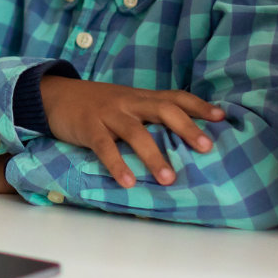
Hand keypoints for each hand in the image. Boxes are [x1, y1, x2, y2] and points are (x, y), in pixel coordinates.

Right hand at [40, 77, 223, 188]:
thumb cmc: (96, 105)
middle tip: (207, 148)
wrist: (55, 95)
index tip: (222, 118)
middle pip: (163, 110)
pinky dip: (117, 165)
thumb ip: (148, 114)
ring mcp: (108, 114)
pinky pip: (104, 147)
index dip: (199, 106)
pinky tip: (128, 182)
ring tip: (169, 179)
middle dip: (186, 128)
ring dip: (154, 156)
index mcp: (141, 97)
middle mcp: (129, 102)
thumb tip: (181, 135)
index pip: (175, 97)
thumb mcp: (125, 103)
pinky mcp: (88, 127)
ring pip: (136, 132)